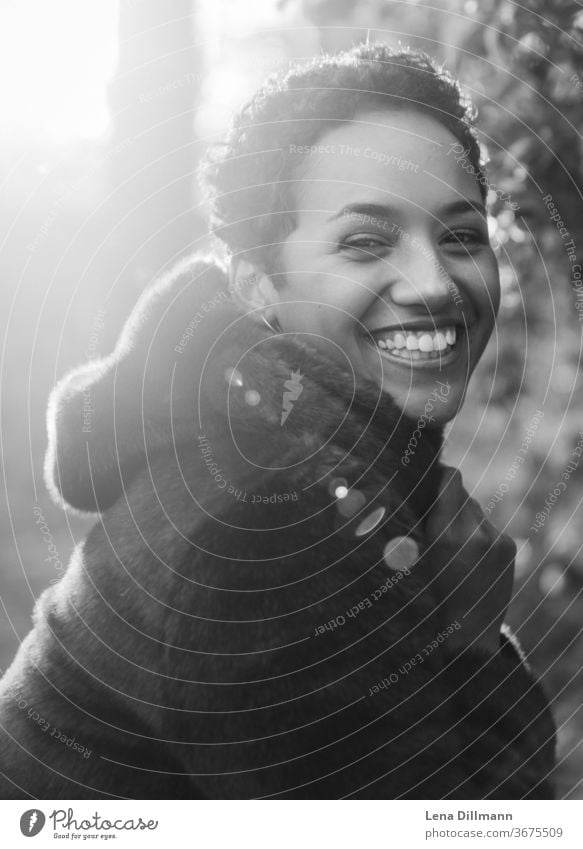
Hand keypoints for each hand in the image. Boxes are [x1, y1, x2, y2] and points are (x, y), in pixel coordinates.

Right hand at [422, 466, 515, 654]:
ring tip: (452, 546)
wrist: (466, 633)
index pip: (450, 479)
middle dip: (447, 502)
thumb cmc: (429, 596)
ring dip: (462, 518)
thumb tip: (419, 488)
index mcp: (444, 536)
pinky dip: (476, 533)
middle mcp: (474, 533)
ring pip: (474, 509)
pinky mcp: (508, 546)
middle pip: (462, 494)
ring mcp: (495, 539)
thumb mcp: (412, 558)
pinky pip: (487, 525)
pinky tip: (468, 556)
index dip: (438, 476)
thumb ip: (418, 522)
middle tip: (433, 520)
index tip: (427, 480)